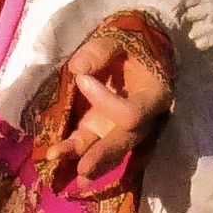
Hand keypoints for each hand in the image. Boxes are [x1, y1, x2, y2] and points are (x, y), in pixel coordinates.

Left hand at [46, 26, 170, 189]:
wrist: (136, 48)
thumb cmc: (132, 41)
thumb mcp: (120, 37)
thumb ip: (101, 50)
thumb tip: (77, 68)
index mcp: (154, 94)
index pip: (132, 112)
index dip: (106, 102)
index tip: (82, 78)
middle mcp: (143, 117)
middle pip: (124, 141)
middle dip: (103, 155)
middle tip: (83, 168)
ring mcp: (121, 125)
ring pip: (108, 149)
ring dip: (89, 162)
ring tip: (72, 175)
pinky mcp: (102, 126)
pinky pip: (91, 143)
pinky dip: (75, 152)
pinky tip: (58, 159)